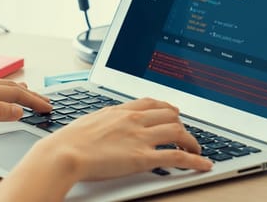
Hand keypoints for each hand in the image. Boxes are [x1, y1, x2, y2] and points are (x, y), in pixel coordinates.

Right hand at [30, 98, 211, 181]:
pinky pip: (178, 157)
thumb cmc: (67, 141)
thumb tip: (104, 124)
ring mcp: (140, 138)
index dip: (166, 108)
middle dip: (181, 123)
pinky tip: (204, 165)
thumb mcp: (87, 122)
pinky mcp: (144, 158)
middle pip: (169, 114)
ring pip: (178, 132)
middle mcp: (133, 120)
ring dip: (191, 141)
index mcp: (119, 111)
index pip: (151, 102)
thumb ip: (102, 121)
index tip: (172, 112)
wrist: (63, 153)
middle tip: (184, 133)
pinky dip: (195, 161)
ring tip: (196, 150)